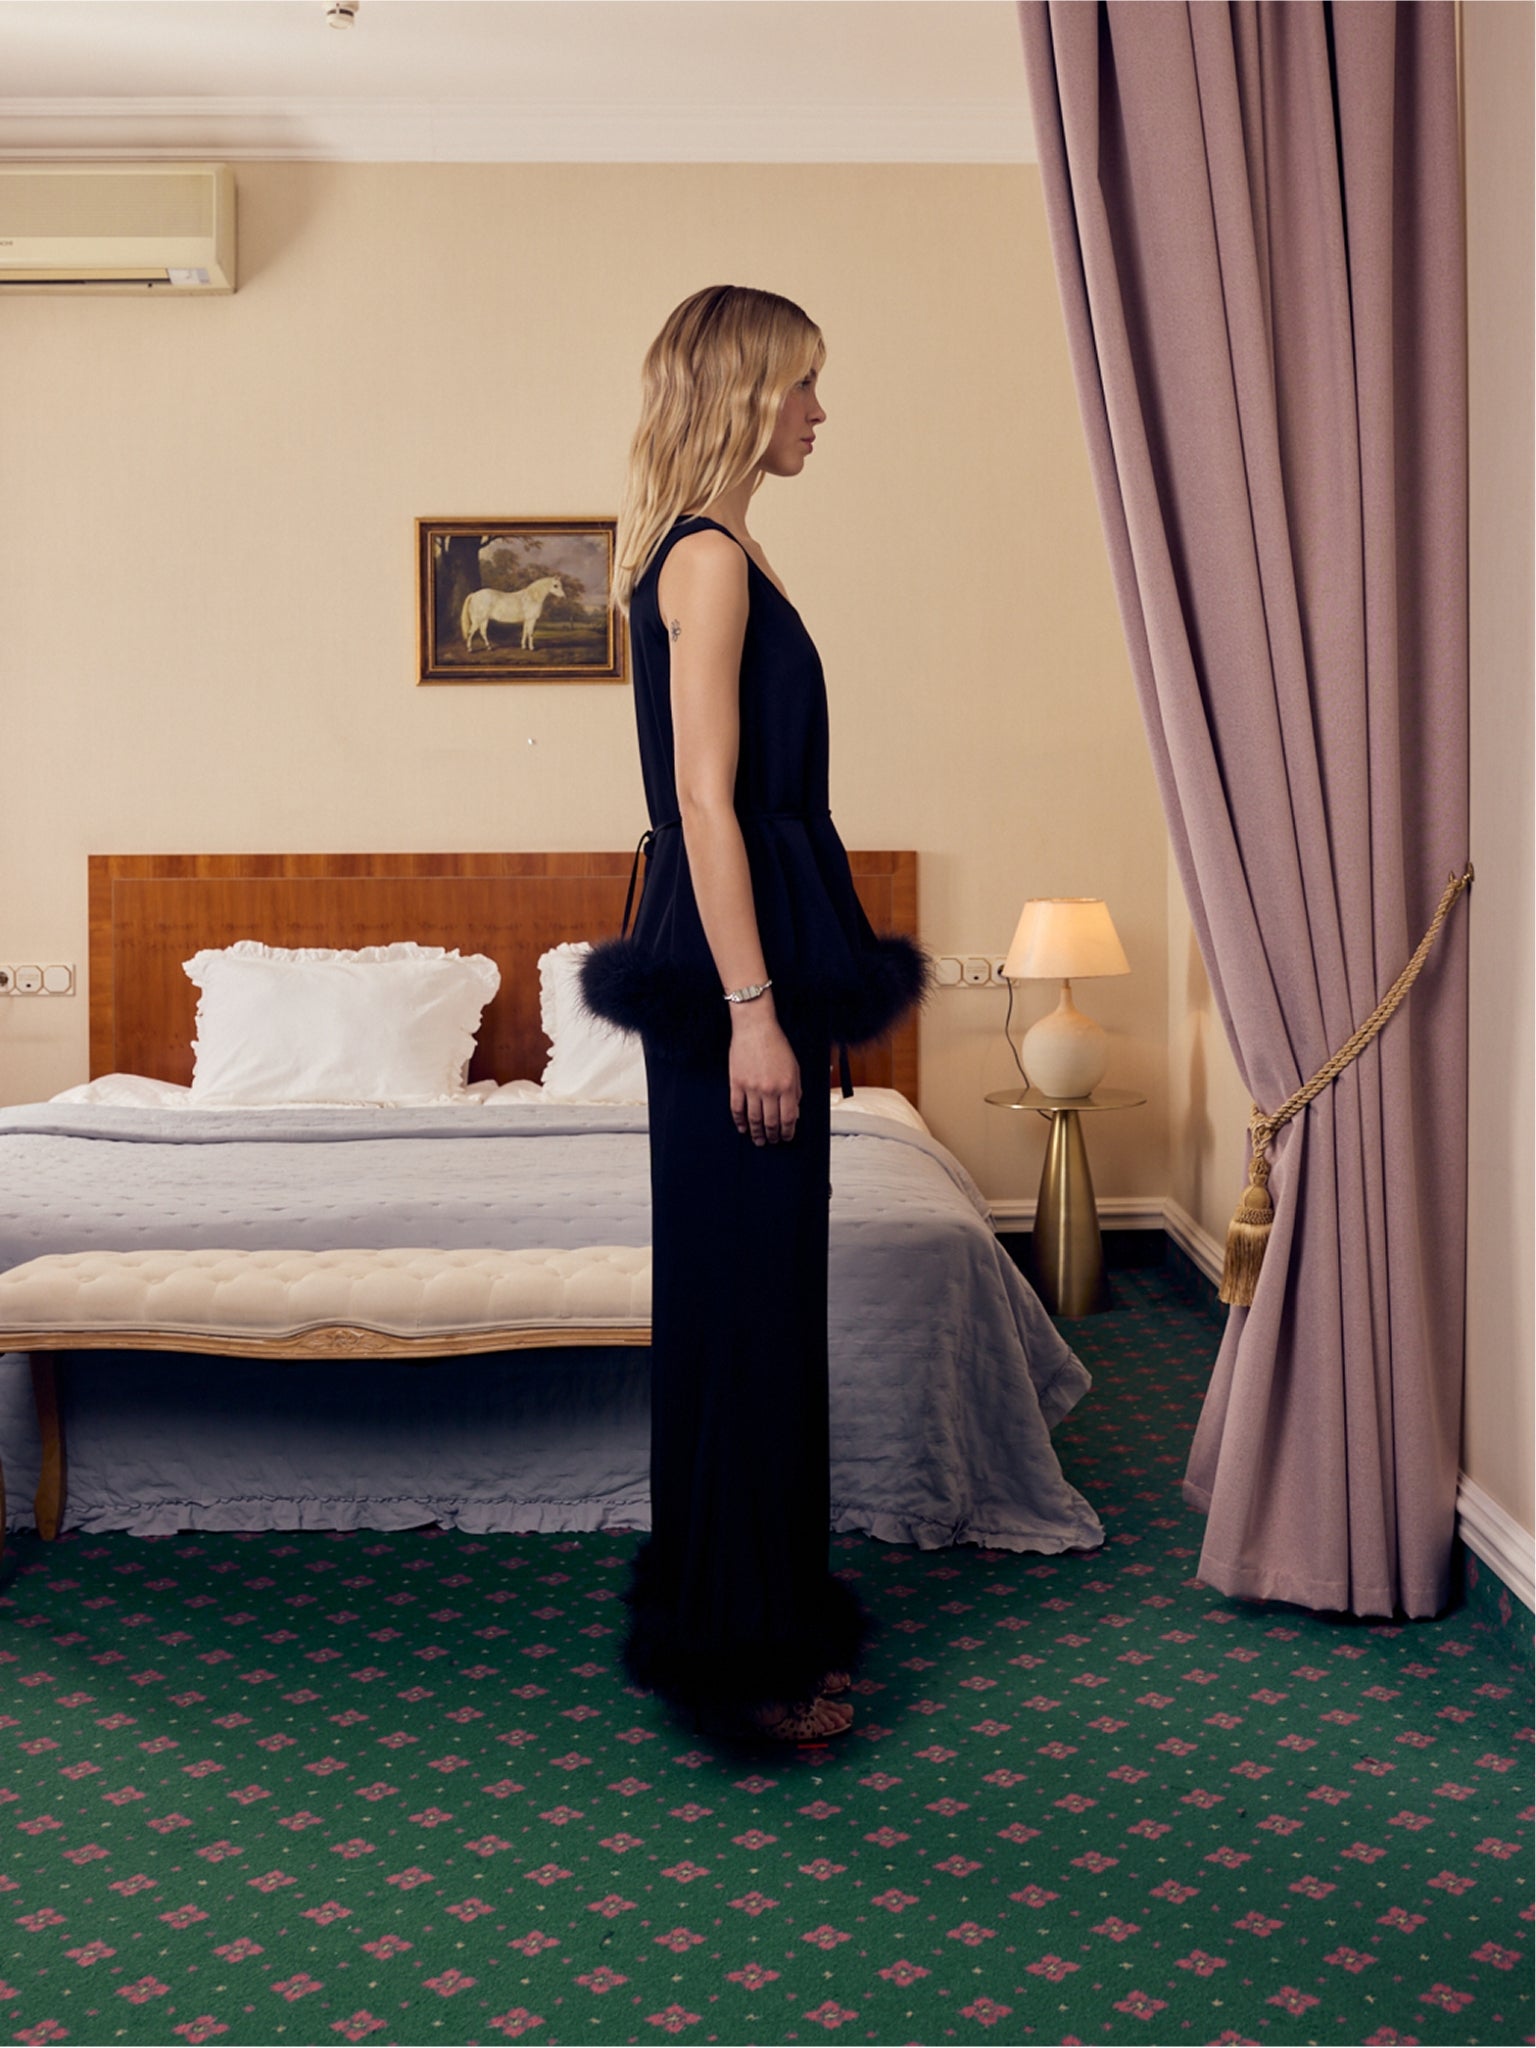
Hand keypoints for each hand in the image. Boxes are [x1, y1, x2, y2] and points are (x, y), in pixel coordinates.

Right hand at [728, 1006, 799, 1144]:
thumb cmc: (776, 1045)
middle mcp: (769, 1089)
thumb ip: (796, 1091)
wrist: (755, 1028)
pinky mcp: (736, 1083)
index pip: (788, 1118)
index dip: (787, 1132)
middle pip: (771, 1122)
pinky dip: (739, 1121)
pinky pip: (737, 1108)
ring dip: (756, 1133)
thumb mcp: (794, 1068)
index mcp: (787, 1086)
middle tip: (772, 1141)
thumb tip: (795, 1113)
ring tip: (758, 1140)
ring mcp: (751, 1088)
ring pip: (753, 1119)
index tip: (786, 1137)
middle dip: (772, 1136)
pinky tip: (742, 1128)